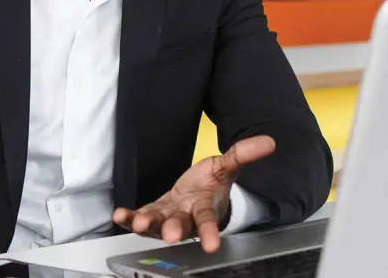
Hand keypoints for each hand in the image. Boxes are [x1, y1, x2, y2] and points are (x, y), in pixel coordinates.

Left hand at [112, 135, 274, 252]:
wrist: (197, 193)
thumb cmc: (212, 184)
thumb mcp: (226, 166)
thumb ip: (243, 154)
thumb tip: (269, 141)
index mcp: (205, 207)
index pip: (209, 220)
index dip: (210, 232)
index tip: (212, 244)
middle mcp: (186, 217)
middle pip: (181, 225)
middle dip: (175, 230)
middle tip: (171, 236)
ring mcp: (168, 216)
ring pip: (157, 224)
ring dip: (146, 224)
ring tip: (138, 224)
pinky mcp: (152, 213)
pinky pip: (139, 217)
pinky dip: (128, 217)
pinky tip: (119, 215)